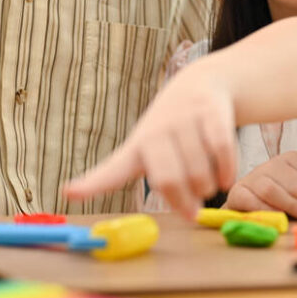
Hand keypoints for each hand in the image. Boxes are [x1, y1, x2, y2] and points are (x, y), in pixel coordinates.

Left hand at [64, 68, 236, 218]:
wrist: (201, 83)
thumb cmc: (175, 132)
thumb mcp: (158, 151)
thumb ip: (167, 185)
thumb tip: (190, 214)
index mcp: (136, 148)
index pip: (112, 169)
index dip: (92, 184)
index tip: (70, 192)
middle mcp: (156, 132)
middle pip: (167, 180)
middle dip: (184, 201)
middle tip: (193, 209)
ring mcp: (183, 119)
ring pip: (199, 171)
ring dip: (208, 188)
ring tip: (209, 186)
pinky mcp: (209, 112)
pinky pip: (221, 151)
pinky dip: (227, 171)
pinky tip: (226, 178)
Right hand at [224, 151, 296, 220]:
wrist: (251, 204)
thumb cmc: (287, 196)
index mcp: (293, 159)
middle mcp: (272, 163)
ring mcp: (254, 177)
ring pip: (273, 191)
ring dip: (291, 208)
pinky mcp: (239, 192)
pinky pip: (252, 201)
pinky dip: (266, 212)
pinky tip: (276, 219)